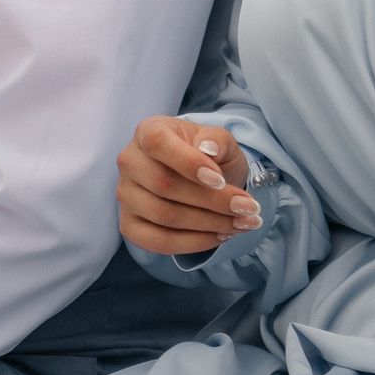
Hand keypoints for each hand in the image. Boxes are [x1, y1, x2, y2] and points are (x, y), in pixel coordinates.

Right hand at [117, 116, 261, 253]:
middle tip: (249, 208)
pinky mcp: (129, 225)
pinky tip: (221, 235)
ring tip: (243, 223)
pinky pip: (158, 241)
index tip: (220, 180)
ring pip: (164, 216)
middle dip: (212, 200)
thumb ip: (218, 140)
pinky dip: (194, 243)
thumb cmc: (210, 155)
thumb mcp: (221, 140)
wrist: (204, 178)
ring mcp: (125, 195)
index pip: (158, 144)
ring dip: (209, 224)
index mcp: (148, 131)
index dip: (188, 163)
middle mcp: (130, 162)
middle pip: (164, 185)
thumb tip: (208, 149)